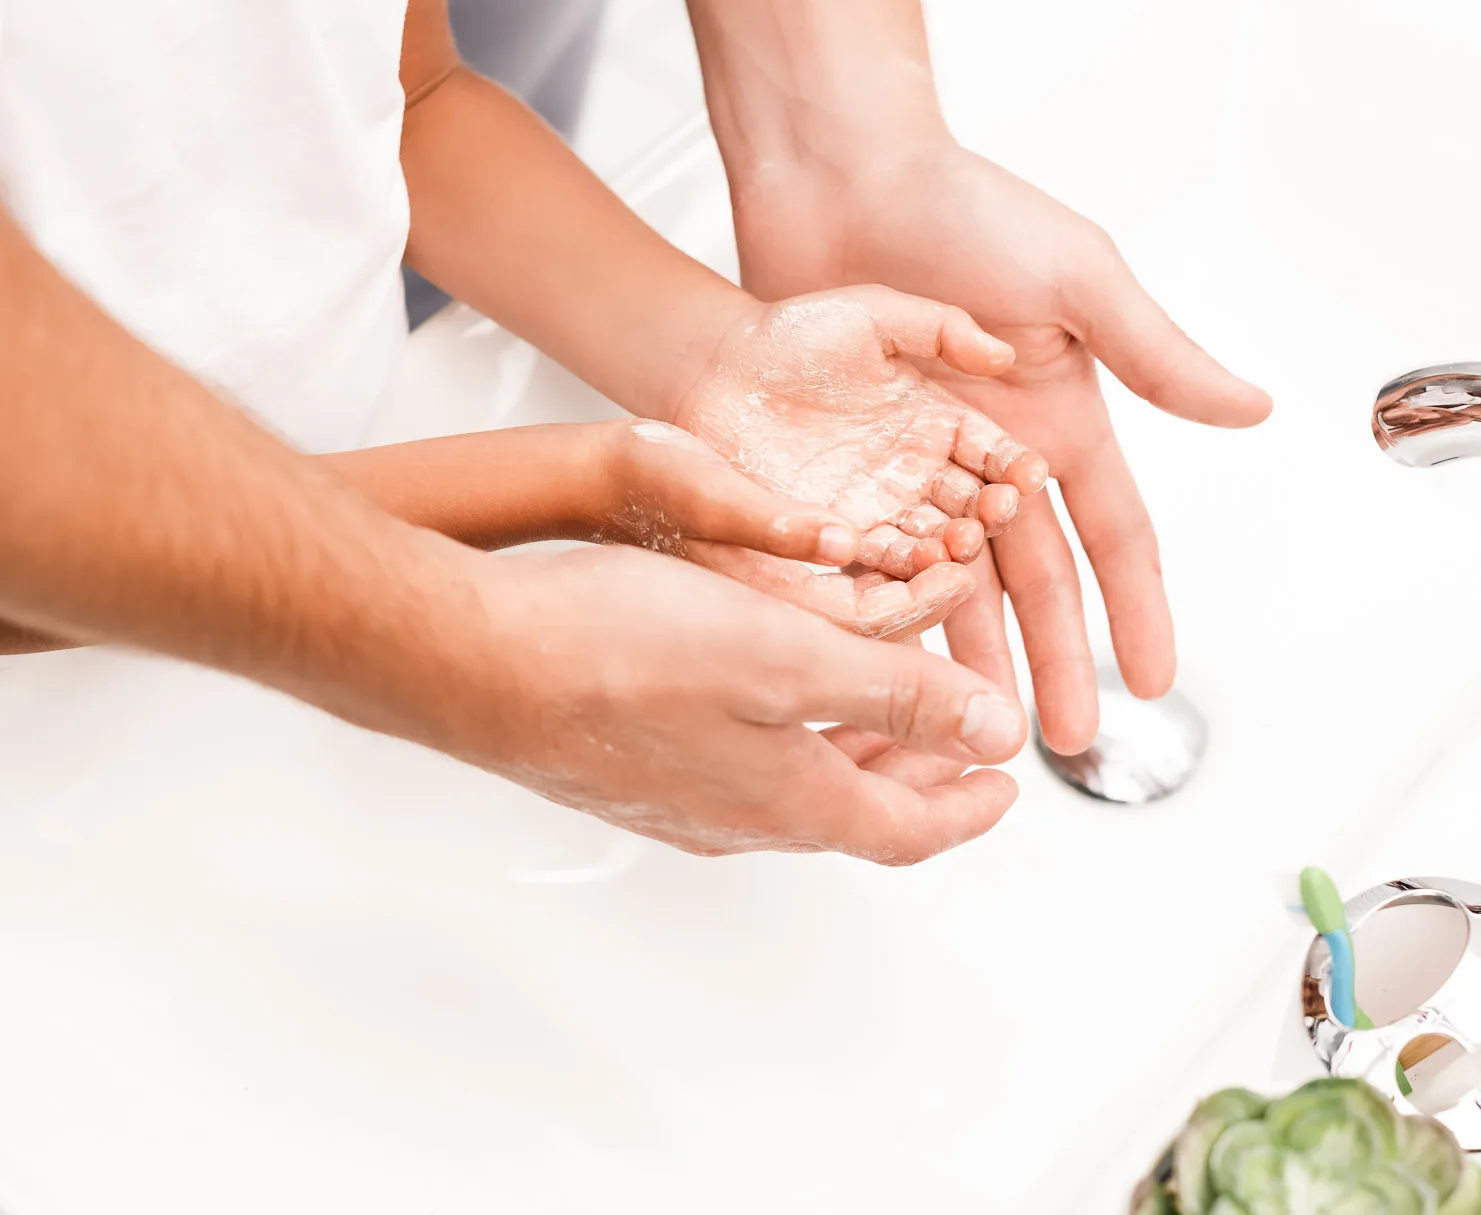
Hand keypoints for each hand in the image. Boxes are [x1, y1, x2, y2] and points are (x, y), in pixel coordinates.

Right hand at [446, 544, 1026, 860]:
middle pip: (855, 814)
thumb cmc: (614, 651)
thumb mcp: (788, 656)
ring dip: (853, 752)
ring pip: (794, 789)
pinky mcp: (626, 765)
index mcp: (787, 802)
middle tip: (959, 740)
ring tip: (880, 705)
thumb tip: (991, 733)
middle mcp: (731, 817)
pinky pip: (737, 767)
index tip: (1009, 784)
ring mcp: (674, 797)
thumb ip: (895, 695)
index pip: (908, 830)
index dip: (968, 807)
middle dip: (920, 776)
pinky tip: (768, 689)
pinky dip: (788, 736)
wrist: (471, 656)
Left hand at [672, 285, 1048, 639]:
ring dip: (952, 550)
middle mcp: (919, 473)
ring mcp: (881, 511)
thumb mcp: (870, 314)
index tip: (1027, 474)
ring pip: (934, 542)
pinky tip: (911, 566)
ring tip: (957, 545)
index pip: (993, 451)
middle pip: (973, 506)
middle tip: (995, 513)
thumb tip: (1003, 353)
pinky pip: (879, 566)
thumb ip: (938, 326)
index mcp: (938, 421)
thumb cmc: (791, 336)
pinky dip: (900, 572)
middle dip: (991, 514)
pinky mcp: (838, 541)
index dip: (1014, 464)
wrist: (714, 374)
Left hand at [733, 139, 1269, 751]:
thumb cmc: (961, 206)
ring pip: (953, 587)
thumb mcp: (1078, 279)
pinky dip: (885, 611)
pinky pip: (869, 555)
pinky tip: (891, 668)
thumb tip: (1254, 410)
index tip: (1152, 682)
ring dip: (974, 656)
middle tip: (1062, 742)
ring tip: (979, 726)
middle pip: (1035, 584)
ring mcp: (916, 465)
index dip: (1135, 610)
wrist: (837, 171)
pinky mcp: (847, 463)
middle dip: (1056, 661)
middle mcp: (993, 455)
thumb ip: (1155, 355)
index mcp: (1058, 418)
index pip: (1111, 537)